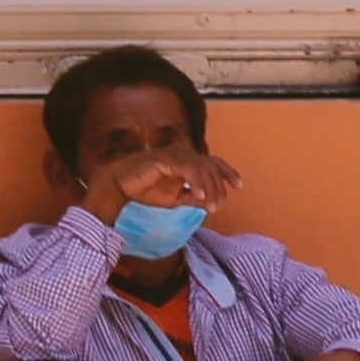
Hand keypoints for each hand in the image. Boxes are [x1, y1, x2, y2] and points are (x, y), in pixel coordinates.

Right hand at [84, 144, 241, 228]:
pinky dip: (197, 182)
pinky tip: (200, 196)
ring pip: (202, 168)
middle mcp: (182, 153)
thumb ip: (193, 197)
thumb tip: (210, 202)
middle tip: (216, 206)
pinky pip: (188, 169)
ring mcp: (174, 154)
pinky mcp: (165, 157)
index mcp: (186, 161)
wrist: (120, 187)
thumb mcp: (175, 198)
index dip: (228, 172)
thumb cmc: (145, 190)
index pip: (213, 162)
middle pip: (211, 167)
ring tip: (210, 205)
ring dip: (210, 188)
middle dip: (218, 188)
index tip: (239, 186)